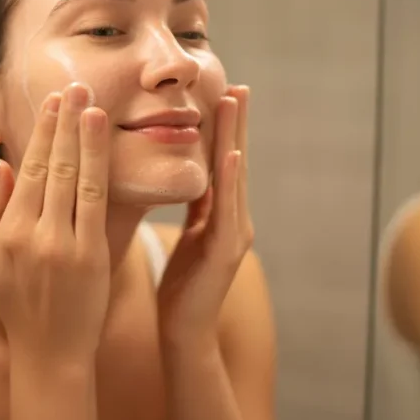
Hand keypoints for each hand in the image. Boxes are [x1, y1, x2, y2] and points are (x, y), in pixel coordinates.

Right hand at [0, 83, 110, 365]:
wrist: (51, 354)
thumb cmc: (17, 306)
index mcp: (7, 233)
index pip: (28, 170)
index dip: (41, 133)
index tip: (52, 102)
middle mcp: (33, 235)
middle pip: (52, 166)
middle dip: (63, 123)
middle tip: (75, 86)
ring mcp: (64, 245)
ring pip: (76, 178)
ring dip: (84, 136)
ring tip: (92, 103)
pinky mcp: (92, 256)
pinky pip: (98, 203)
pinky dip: (101, 168)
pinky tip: (104, 143)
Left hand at [157, 85, 253, 349]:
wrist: (184, 334)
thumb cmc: (181, 289)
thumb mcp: (187, 238)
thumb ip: (194, 209)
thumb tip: (186, 177)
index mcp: (221, 217)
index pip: (222, 164)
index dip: (223, 130)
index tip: (223, 94)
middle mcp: (235, 221)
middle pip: (234, 163)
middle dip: (236, 125)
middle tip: (238, 85)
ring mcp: (234, 236)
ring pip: (234, 179)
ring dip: (235, 139)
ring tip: (235, 105)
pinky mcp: (226, 253)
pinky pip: (228, 210)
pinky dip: (230, 181)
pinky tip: (230, 155)